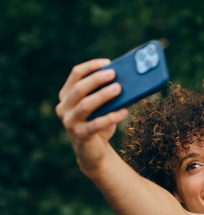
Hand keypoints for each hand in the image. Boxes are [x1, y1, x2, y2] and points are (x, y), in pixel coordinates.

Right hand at [55, 59, 128, 173]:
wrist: (94, 152)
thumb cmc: (100, 124)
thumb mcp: (102, 107)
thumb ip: (107, 94)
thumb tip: (127, 81)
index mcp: (67, 95)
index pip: (76, 74)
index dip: (92, 66)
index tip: (109, 63)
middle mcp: (64, 107)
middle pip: (79, 88)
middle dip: (96, 79)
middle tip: (114, 74)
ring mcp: (69, 121)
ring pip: (85, 105)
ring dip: (103, 95)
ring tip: (119, 89)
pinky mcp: (79, 135)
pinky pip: (96, 124)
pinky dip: (111, 117)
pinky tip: (124, 112)